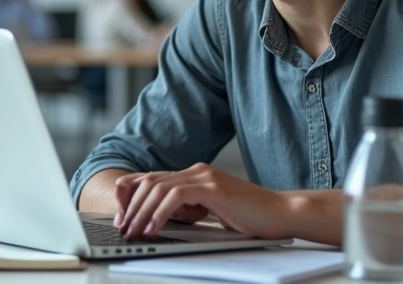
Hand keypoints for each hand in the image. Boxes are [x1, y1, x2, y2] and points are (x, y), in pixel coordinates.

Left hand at [114, 164, 292, 239]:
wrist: (282, 214)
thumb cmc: (251, 218)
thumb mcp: (212, 213)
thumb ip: (190, 210)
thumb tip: (161, 221)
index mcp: (194, 175)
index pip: (152, 178)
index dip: (131, 194)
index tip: (121, 215)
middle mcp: (196, 170)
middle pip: (149, 182)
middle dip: (130, 205)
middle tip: (121, 227)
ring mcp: (204, 176)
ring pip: (158, 188)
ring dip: (140, 211)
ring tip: (133, 231)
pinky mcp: (212, 187)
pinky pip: (175, 196)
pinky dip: (159, 214)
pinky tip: (153, 228)